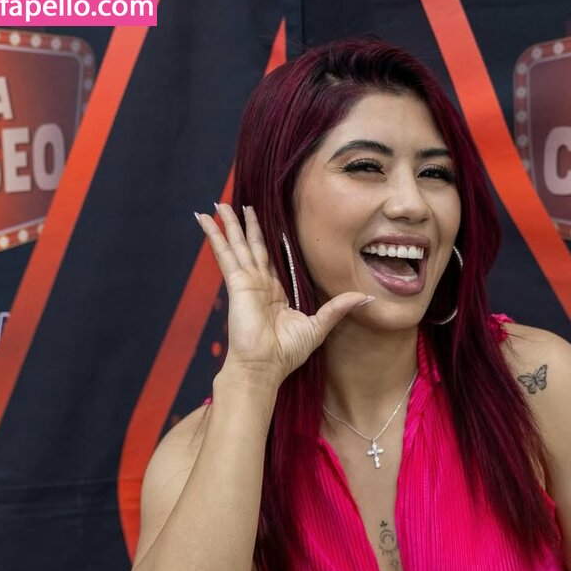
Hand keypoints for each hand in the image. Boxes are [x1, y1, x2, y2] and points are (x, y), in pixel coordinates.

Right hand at [195, 202, 372, 385]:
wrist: (264, 366)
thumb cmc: (287, 353)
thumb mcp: (319, 326)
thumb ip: (338, 307)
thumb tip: (365, 297)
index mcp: (276, 293)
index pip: (271, 259)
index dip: (267, 240)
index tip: (264, 222)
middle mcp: (259, 284)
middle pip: (252, 247)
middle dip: (246, 227)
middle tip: (240, 205)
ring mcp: (246, 282)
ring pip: (237, 245)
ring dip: (229, 224)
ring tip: (220, 204)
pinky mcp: (237, 283)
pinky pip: (225, 254)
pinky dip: (215, 236)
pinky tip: (205, 220)